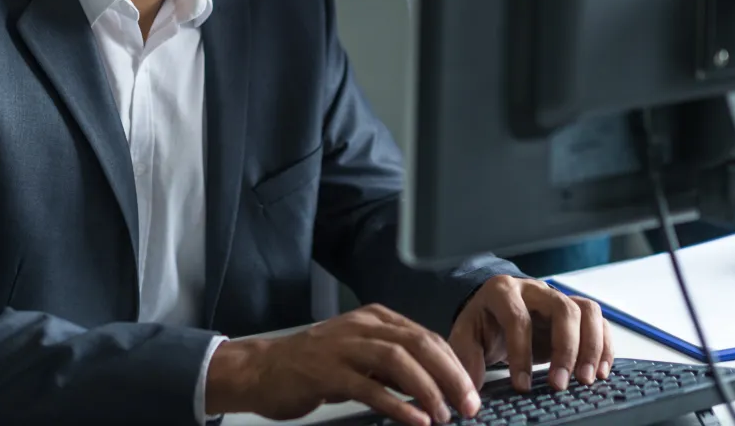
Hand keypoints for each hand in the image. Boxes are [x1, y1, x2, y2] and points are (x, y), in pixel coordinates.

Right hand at [205, 304, 480, 425]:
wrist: (262, 370)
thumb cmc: (313, 367)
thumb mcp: (359, 358)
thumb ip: (392, 366)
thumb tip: (436, 387)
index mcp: (374, 319)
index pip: (426, 336)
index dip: (454, 365)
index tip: (472, 392)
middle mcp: (362, 326)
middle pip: (418, 343)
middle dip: (450, 376)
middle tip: (469, 406)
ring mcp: (343, 346)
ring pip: (398, 360)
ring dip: (428, 390)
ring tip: (445, 415)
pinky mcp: (326, 372)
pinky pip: (369, 387)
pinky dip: (397, 405)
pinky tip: (415, 421)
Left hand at [450, 275, 610, 394]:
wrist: (494, 312)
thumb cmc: (482, 325)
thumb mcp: (465, 337)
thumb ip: (467, 359)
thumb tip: (471, 391)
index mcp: (503, 291)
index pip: (518, 318)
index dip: (521, 353)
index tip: (522, 385)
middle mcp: (534, 290)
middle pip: (563, 309)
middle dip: (566, 349)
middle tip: (561, 384)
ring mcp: (557, 297)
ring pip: (587, 310)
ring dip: (592, 346)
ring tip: (587, 380)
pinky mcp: (575, 311)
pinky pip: (599, 321)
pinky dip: (605, 346)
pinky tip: (601, 372)